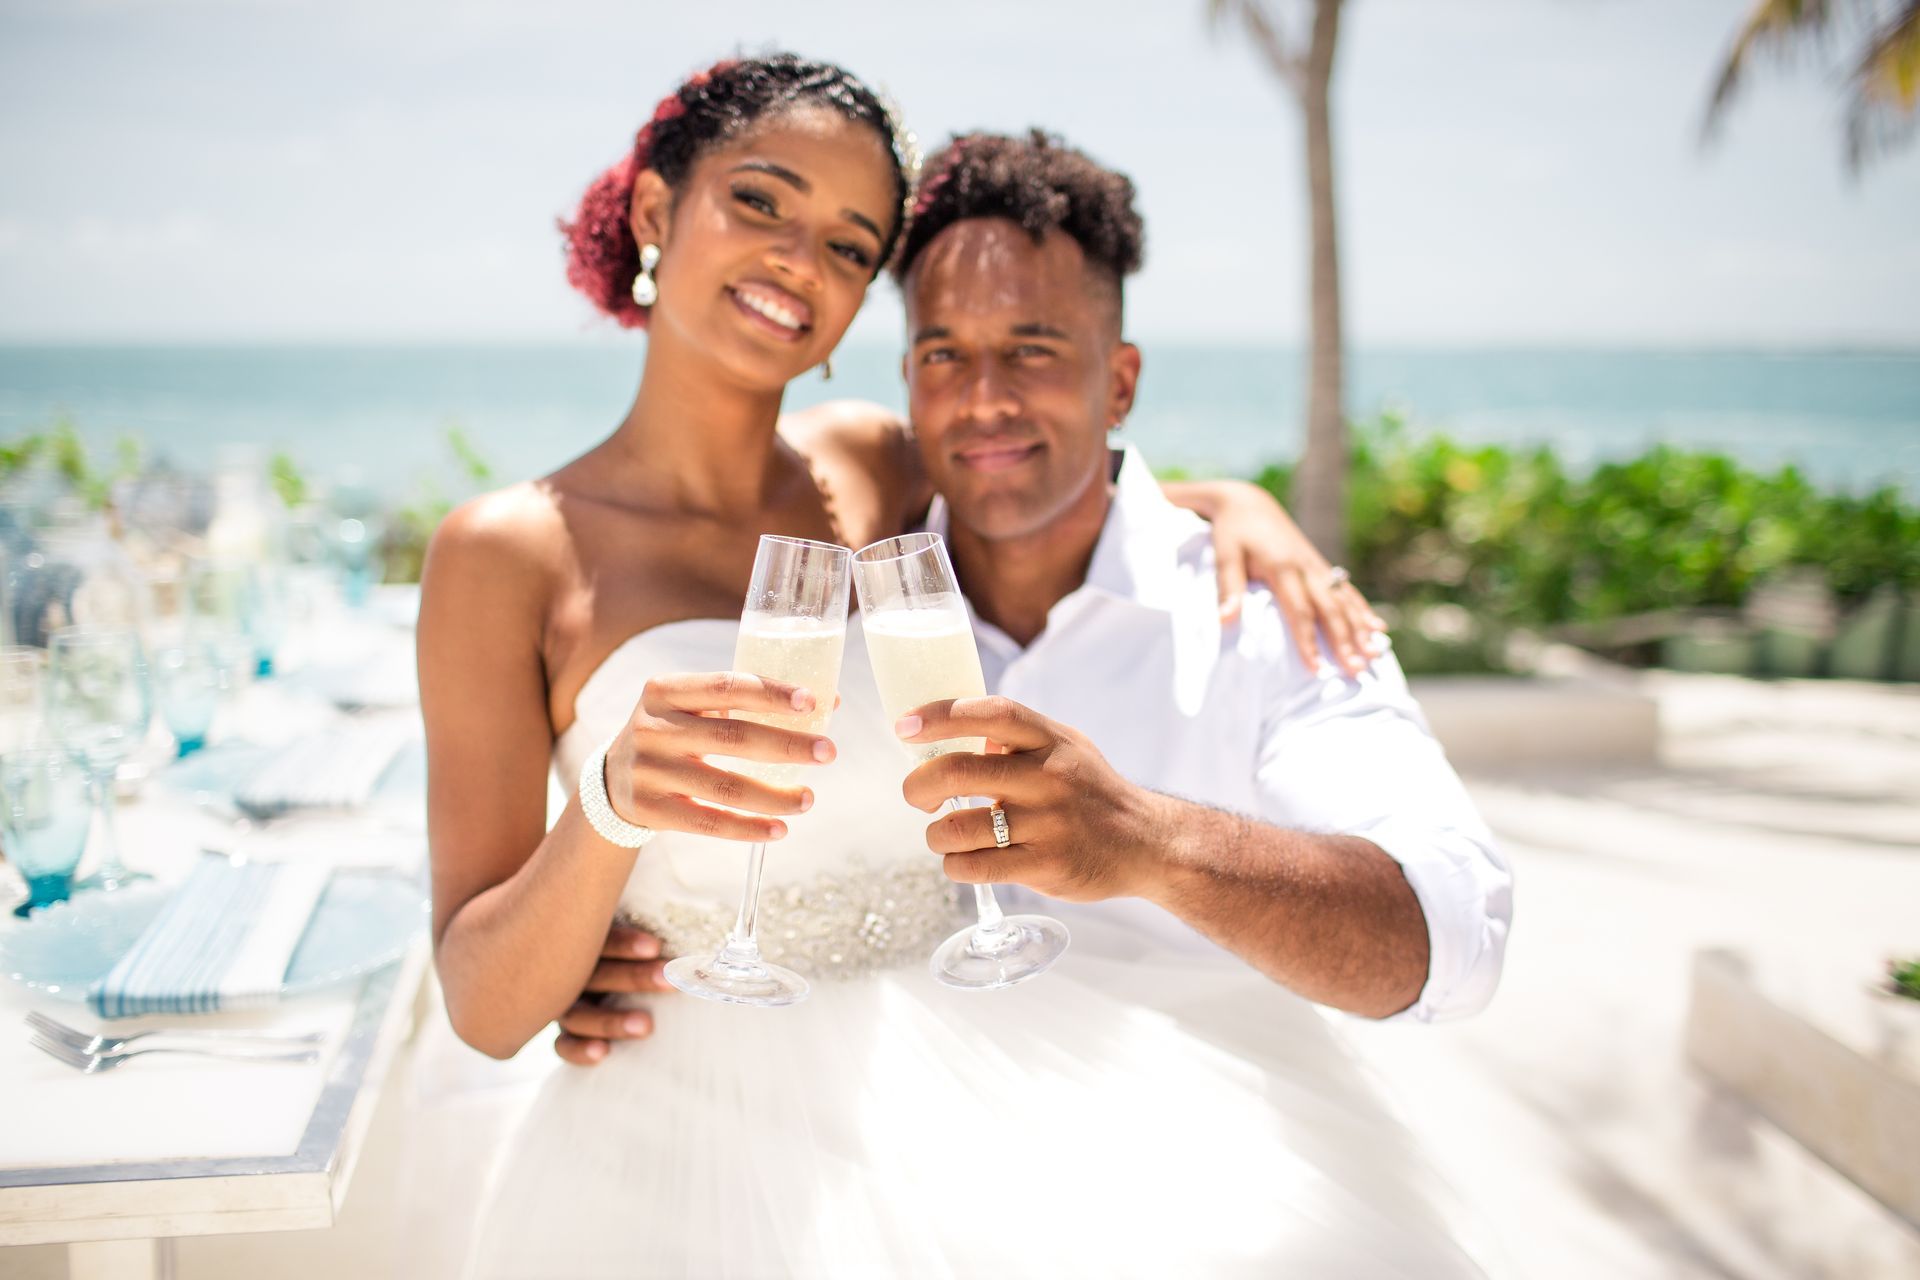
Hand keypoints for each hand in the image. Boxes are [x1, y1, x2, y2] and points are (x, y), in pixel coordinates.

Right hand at [552, 924, 671, 1065]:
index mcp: (588, 942)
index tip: (655, 947)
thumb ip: (656, 940)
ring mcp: (564, 1004)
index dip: (625, 944)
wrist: (620, 996)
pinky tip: (602, 1053)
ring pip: (579, 1013)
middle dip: (634, 978)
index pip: (601, 939)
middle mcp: (572, 971)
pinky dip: (579, 1049)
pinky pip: (564, 1045)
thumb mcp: (647, 943)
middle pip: (595, 974)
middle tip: (669, 980)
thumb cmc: (646, 958)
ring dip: (611, 1020)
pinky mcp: (568, 1034)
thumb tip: (703, 917)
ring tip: (646, 1025)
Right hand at [605, 672, 836, 842]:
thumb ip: (749, 702)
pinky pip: (708, 822)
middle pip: (732, 736)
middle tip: (828, 753)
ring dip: (774, 795)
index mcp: (666, 689)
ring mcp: (649, 770)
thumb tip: (830, 701)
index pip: (726, 686)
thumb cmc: (674, 733)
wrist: (612, 779)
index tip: (813, 702)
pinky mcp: (650, 809)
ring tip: (809, 798)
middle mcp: (653, 727)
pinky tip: (780, 829)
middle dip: (787, 745)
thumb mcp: (693, 708)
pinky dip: (748, 828)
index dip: (770, 693)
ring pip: (723, 785)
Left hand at [896, 697, 1164, 901]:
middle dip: (918, 786)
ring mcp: (1047, 824)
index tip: (904, 725)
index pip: (990, 714)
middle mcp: (1048, 778)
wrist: (1147, 842)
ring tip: (943, 834)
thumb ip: (1015, 736)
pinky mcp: (1045, 866)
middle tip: (916, 795)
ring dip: (935, 834)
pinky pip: (974, 867)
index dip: (940, 715)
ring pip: (957, 828)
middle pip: (957, 772)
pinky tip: (963, 860)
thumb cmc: (1091, 792)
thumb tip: (949, 725)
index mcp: (1049, 741)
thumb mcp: (1064, 747)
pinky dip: (955, 865)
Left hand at [1200, 480, 1386, 674]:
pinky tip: (1378, 629)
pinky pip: (1347, 590)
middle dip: (1345, 641)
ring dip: (1360, 630)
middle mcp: (1306, 567)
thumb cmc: (1232, 531)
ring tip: (1375, 655)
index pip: (1299, 611)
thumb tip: (1224, 620)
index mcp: (1283, 567)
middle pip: (1330, 609)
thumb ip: (1228, 588)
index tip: (1316, 669)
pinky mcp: (1320, 564)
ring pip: (1344, 601)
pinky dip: (1362, 610)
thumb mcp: (1224, 555)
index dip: (1308, 641)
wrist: (1249, 502)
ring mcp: (1317, 565)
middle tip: (1357, 671)